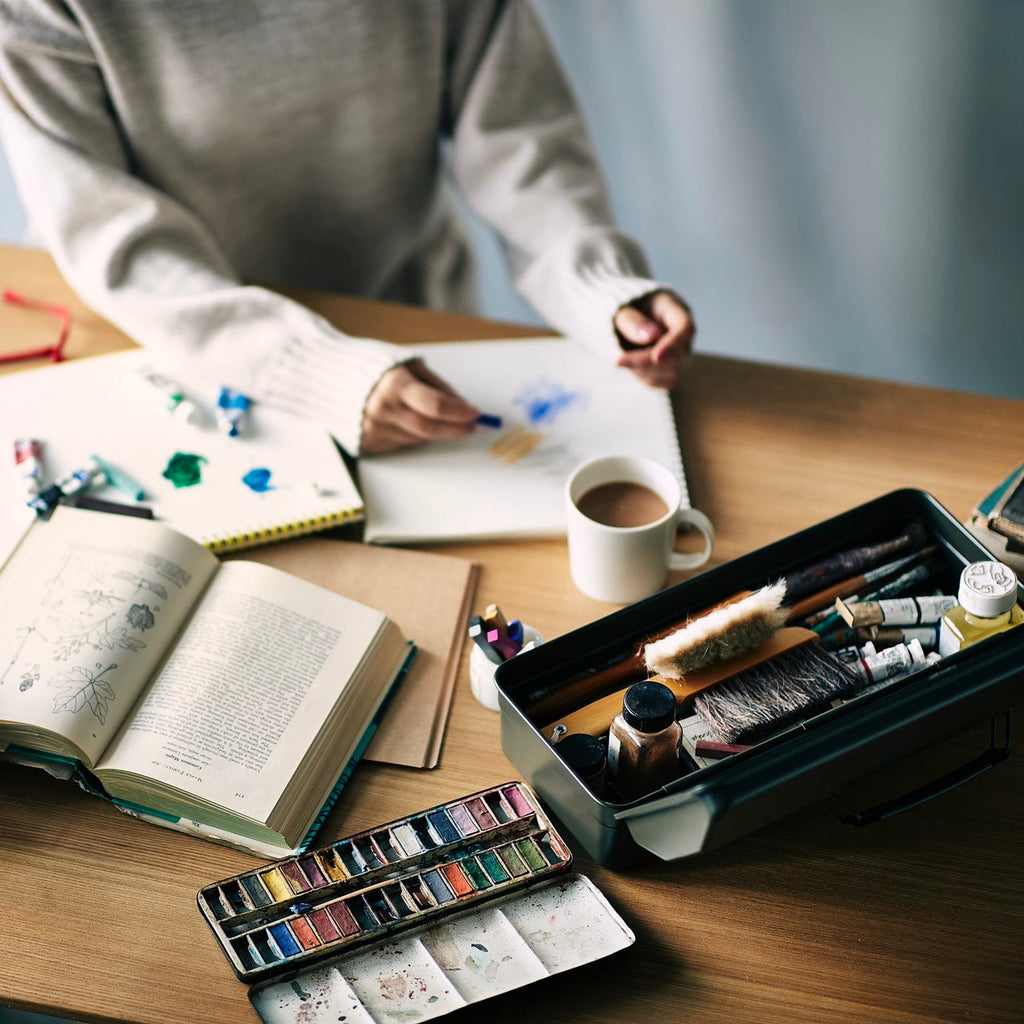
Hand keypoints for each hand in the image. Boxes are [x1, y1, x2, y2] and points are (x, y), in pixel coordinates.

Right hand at [361, 359, 480, 452]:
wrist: (332, 376)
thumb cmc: (374, 367)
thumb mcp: (409, 364)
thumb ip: (436, 385)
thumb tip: (462, 405)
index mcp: (394, 385)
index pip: (436, 405)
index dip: (460, 412)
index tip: (475, 414)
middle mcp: (383, 409)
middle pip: (430, 428)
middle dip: (455, 428)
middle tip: (471, 426)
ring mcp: (374, 429)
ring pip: (418, 438)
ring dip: (434, 431)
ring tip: (435, 417)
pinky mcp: (369, 442)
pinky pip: (403, 443)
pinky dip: (413, 435)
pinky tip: (407, 420)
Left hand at [614, 290, 695, 388]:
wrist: (626, 321)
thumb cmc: (626, 311)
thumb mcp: (622, 310)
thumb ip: (633, 321)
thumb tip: (651, 336)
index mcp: (675, 311)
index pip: (685, 327)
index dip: (673, 344)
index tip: (657, 357)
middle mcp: (684, 335)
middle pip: (677, 357)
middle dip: (646, 362)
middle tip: (619, 361)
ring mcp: (681, 356)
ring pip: (670, 374)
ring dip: (642, 370)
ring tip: (622, 357)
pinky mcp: (672, 371)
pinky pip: (661, 382)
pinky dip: (642, 376)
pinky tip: (630, 364)